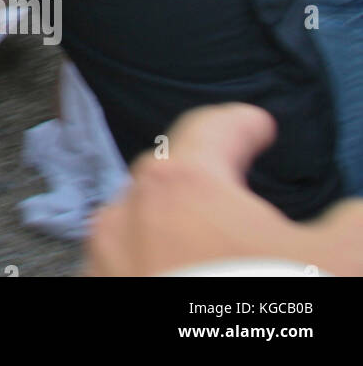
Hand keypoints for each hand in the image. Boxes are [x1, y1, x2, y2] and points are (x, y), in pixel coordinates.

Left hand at [86, 103, 362, 275]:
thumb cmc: (268, 313)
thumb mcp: (340, 264)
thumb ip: (350, 224)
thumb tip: (352, 216)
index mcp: (182, 185)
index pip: (211, 129)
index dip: (242, 124)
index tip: (257, 124)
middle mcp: (128, 214)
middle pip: (167, 176)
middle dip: (204, 179)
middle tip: (239, 189)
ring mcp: (104, 262)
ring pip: (138, 225)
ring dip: (173, 228)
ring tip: (214, 250)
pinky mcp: (98, 297)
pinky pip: (125, 269)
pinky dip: (153, 268)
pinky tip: (182, 282)